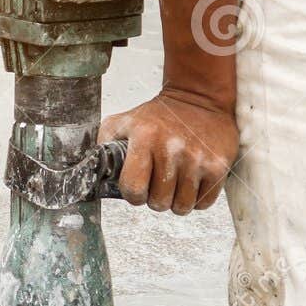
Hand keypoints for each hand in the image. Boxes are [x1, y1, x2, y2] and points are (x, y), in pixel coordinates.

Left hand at [101, 90, 237, 214]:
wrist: (198, 98)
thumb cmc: (157, 116)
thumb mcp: (123, 122)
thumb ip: (103, 146)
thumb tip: (87, 172)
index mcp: (144, 138)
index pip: (133, 189)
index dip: (133, 194)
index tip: (138, 186)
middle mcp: (171, 148)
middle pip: (158, 203)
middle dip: (155, 198)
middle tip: (158, 183)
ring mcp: (197, 158)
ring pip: (182, 207)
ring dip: (176, 201)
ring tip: (175, 182)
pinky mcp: (218, 165)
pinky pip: (203, 203)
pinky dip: (196, 199)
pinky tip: (192, 181)